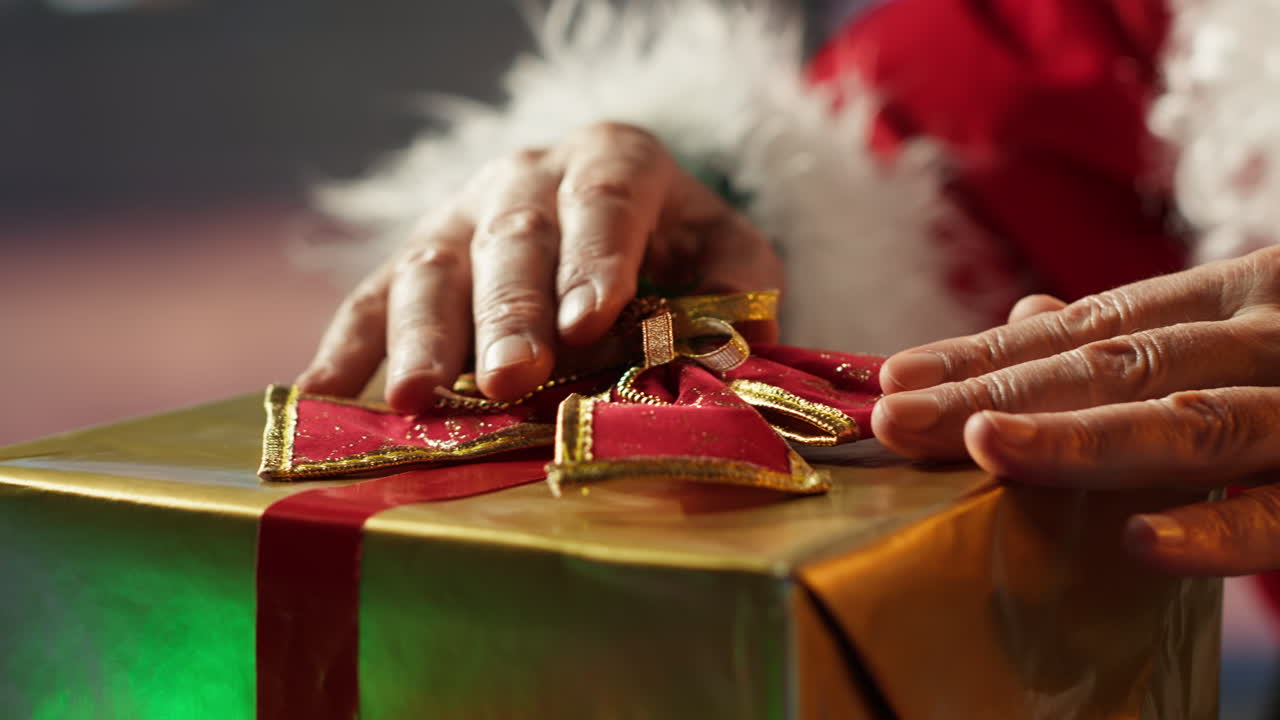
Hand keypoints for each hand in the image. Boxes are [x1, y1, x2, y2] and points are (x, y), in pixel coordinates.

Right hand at [297, 123, 781, 408]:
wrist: (617, 212)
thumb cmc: (678, 244)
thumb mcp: (729, 253)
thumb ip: (736, 293)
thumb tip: (717, 359)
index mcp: (615, 162)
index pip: (607, 201)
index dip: (597, 260)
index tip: (591, 324)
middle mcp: (529, 178)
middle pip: (514, 241)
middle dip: (510, 314)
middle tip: (513, 379)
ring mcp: (462, 215)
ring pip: (433, 267)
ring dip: (422, 335)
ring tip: (417, 398)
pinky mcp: (418, 257)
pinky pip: (371, 297)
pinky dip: (346, 348)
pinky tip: (319, 397)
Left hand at [872, 246, 1279, 575]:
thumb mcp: (1249, 324)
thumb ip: (1148, 329)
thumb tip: (1032, 314)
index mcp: (1235, 298)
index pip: (1089, 326)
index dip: (988, 355)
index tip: (894, 381)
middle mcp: (1267, 339)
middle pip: (1115, 365)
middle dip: (997, 392)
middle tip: (898, 419)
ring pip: (1192, 421)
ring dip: (1080, 436)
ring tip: (983, 447)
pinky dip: (1215, 527)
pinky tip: (1135, 541)